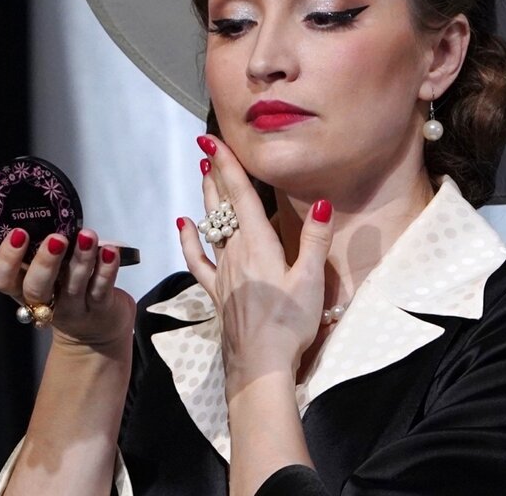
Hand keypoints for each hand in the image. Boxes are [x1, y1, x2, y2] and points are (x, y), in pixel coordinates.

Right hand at [0, 225, 134, 349]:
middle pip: (36, 288)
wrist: (96, 336)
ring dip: (81, 258)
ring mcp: (73, 309)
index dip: (6, 259)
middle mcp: (45, 302)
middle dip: (45, 262)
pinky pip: (101, 289)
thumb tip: (56, 212)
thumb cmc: (67, 291)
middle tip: (56, 239)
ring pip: (74, 285)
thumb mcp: (50, 274)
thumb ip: (47, 249)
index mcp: (24, 289)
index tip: (19, 233)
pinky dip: (107, 269)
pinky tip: (109, 251)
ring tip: (87, 236)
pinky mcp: (99, 310)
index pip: (3, 279)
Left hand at [178, 135, 333, 387]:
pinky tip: (183, 226)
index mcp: (259, 245)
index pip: (240, 196)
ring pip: (211, 227)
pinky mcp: (218, 292)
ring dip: (206, 200)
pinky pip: (198, 260)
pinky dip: (189, 240)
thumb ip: (314, 240)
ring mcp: (223, 272)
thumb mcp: (310, 280)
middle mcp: (236, 252)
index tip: (214, 141)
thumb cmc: (289, 323)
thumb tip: (322, 202)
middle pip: (222, 206)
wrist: (260, 364)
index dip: (228, 166)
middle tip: (206, 149)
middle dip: (215, 175)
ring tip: (202, 176)